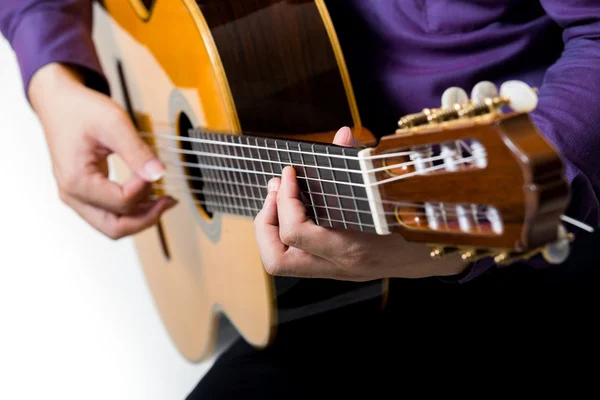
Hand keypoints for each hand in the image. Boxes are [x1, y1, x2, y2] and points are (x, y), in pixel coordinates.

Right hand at [29, 63, 176, 239]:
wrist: (59, 102)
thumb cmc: (80, 110)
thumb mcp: (114, 122)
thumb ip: (136, 150)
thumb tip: (158, 174)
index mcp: (76, 180)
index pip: (122, 202)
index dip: (146, 188)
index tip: (156, 168)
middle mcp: (72, 195)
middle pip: (115, 228)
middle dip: (147, 218)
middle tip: (170, 200)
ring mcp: (77, 197)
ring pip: (113, 226)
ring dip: (140, 217)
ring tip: (164, 200)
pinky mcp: (84, 194)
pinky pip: (110, 214)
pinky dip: (131, 211)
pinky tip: (150, 197)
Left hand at [253, 127, 468, 280]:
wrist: (437, 255)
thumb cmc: (418, 218)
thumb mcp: (391, 190)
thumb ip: (361, 162)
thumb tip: (342, 134)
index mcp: (352, 247)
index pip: (295, 232)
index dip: (284, 199)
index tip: (290, 172)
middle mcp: (339, 265)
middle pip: (276, 260)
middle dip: (265, 221)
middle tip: (275, 189)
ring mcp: (335, 271)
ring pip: (281, 263)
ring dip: (270, 229)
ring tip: (278, 198)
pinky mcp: (335, 268)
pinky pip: (296, 255)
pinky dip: (285, 232)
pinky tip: (295, 207)